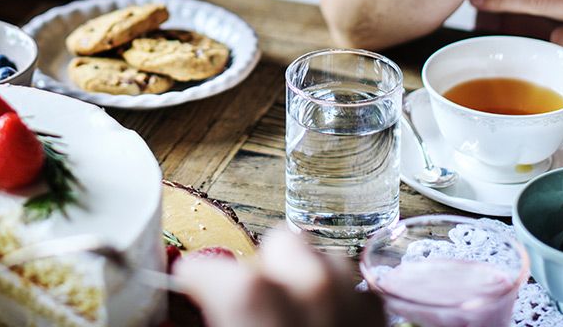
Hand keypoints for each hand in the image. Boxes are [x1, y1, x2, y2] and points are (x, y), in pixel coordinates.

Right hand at [173, 226, 384, 326]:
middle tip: (253, 303)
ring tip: (296, 317)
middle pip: (283, 243)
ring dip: (308, 281)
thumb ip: (214, 314)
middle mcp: (314, 291)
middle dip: (266, 267)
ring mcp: (358, 305)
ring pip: (327, 261)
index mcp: (258, 302)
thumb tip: (177, 316)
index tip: (193, 284)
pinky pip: (359, 292)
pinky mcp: (385, 319)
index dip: (198, 277)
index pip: (212, 270)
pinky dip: (341, 303)